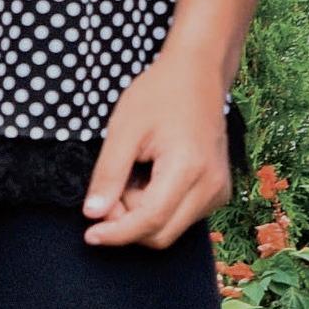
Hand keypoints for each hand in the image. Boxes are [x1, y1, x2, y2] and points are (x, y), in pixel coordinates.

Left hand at [80, 47, 233, 249]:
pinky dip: (157, 207)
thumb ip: (109, 174)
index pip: (150, 221)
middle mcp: (211, 187)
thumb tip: (93, 213)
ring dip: (141, 214)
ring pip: (171, 228)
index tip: (89, 234)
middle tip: (109, 191)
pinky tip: (148, 177)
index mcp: (188, 169)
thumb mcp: (124, 129)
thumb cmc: (159, 94)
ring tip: (132, 173)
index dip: (117, 233)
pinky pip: (182, 216)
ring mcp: (219, 191)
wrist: (197, 74)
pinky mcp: (218, 191)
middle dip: (127, 224)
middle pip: (162, 234)